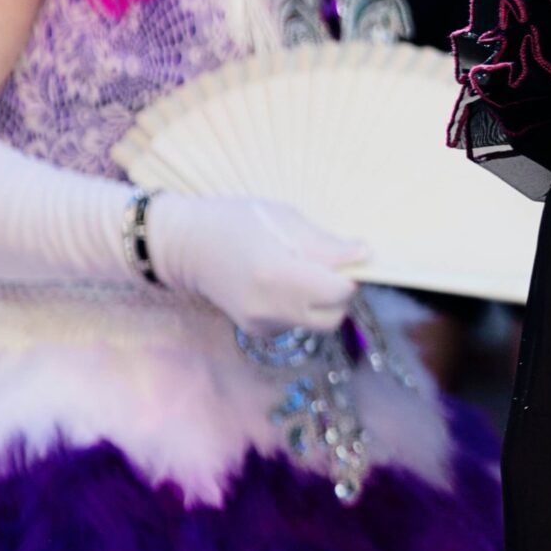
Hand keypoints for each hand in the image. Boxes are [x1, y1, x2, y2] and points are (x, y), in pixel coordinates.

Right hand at [145, 194, 366, 335]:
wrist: (185, 247)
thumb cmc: (237, 222)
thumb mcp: (285, 219)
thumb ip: (325, 244)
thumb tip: (365, 254)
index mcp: (276, 274)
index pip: (338, 292)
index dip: (351, 275)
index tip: (348, 256)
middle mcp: (267, 307)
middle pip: (333, 316)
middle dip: (342, 293)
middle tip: (331, 266)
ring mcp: (259, 323)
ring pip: (317, 322)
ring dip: (324, 301)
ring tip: (303, 271)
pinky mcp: (256, 331)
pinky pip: (298, 323)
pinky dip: (304, 306)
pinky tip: (286, 284)